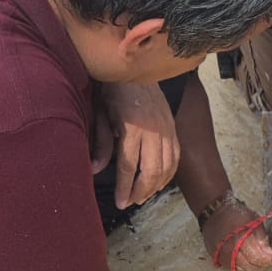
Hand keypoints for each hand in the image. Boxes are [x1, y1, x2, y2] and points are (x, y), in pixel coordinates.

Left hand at [94, 82, 178, 208]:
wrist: (134, 67)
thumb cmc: (112, 91)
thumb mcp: (101, 114)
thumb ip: (101, 143)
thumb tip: (95, 169)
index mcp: (132, 127)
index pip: (130, 166)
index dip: (125, 188)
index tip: (120, 203)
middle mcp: (154, 130)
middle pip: (152, 170)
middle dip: (141, 191)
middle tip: (130, 203)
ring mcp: (167, 128)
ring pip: (168, 166)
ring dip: (156, 185)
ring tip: (142, 196)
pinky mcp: (173, 127)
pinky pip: (176, 156)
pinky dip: (169, 173)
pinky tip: (159, 182)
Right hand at [202, 201, 271, 270]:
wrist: (215, 213)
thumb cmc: (236, 214)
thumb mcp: (254, 221)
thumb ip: (262, 238)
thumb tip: (269, 253)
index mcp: (240, 239)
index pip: (256, 258)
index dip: (267, 260)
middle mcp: (229, 250)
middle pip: (249, 266)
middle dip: (260, 264)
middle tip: (266, 259)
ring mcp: (222, 255)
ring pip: (241, 269)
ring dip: (251, 266)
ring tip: (257, 259)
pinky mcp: (217, 258)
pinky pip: (232, 267)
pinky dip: (241, 266)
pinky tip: (246, 259)